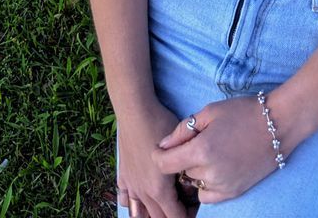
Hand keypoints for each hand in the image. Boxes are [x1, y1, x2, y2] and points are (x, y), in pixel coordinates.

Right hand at [116, 99, 189, 217]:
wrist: (135, 110)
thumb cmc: (160, 124)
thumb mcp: (181, 146)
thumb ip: (186, 168)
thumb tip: (193, 180)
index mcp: (159, 189)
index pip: (174, 217)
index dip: (187, 216)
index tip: (195, 209)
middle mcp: (143, 192)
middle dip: (172, 216)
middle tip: (183, 208)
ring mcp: (131, 185)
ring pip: (139, 214)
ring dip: (152, 214)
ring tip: (162, 208)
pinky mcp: (123, 175)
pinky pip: (125, 198)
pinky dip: (133, 203)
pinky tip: (140, 198)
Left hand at [152, 96, 278, 203]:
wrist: (278, 124)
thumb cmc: (243, 112)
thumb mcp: (209, 112)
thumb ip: (183, 129)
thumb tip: (163, 145)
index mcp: (201, 150)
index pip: (165, 164)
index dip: (159, 156)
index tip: (161, 150)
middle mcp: (211, 172)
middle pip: (181, 172)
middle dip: (182, 158)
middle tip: (196, 142)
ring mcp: (223, 185)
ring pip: (194, 184)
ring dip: (195, 172)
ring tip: (209, 153)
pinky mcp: (234, 192)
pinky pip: (208, 196)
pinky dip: (206, 184)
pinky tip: (215, 168)